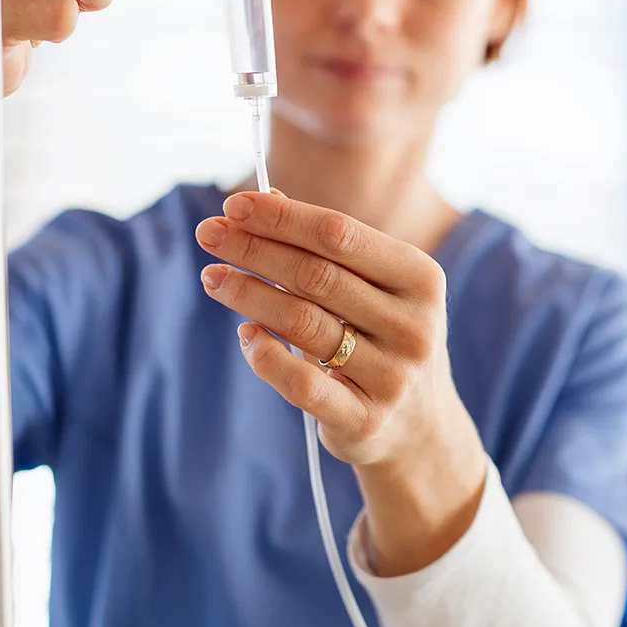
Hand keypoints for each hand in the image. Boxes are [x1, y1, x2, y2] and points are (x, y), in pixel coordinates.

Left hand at [195, 190, 486, 573]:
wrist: (419, 429)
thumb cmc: (381, 337)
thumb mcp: (370, 287)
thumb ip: (324, 246)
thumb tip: (266, 198)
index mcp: (419, 278)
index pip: (339, 234)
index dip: (282, 217)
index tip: (233, 204)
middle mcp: (413, 325)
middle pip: (315, 275)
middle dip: (254, 249)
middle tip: (207, 234)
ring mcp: (393, 376)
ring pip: (303, 323)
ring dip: (249, 294)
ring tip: (212, 277)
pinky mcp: (365, 421)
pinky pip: (303, 384)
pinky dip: (266, 355)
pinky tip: (244, 334)